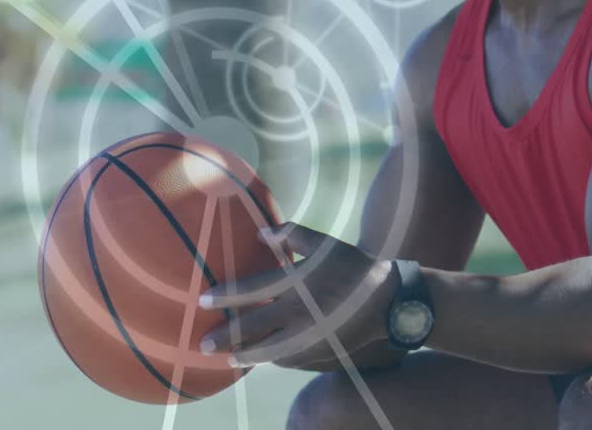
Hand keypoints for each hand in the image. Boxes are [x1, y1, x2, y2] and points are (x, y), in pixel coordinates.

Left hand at [196, 222, 397, 369]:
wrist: (388, 301)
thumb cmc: (354, 265)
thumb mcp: (326, 244)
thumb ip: (293, 234)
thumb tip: (261, 232)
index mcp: (297, 283)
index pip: (252, 291)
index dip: (226, 296)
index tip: (203, 300)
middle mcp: (298, 312)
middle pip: (253, 327)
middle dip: (225, 335)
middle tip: (203, 343)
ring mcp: (309, 335)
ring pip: (268, 350)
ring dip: (246, 354)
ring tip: (229, 358)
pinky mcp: (319, 350)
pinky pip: (290, 358)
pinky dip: (273, 359)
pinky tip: (264, 359)